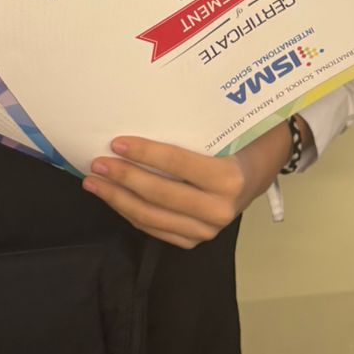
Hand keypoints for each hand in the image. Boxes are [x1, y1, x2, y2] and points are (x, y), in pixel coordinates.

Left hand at [82, 124, 293, 248]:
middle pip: (159, 193)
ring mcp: (207, 230)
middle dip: (123, 178)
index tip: (117, 142)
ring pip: (152, 216)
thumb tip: (143, 112)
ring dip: (118, 199)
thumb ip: (193, 130)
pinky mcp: (195, 241)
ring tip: (95, 183)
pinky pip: (154, 229)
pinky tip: (113, 199)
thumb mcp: (225, 132)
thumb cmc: (238, 144)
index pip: (177, 163)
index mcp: (228, 178)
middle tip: (97, 163)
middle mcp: (219, 209)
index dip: (145, 153)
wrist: (258, 174)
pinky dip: (130, 213)